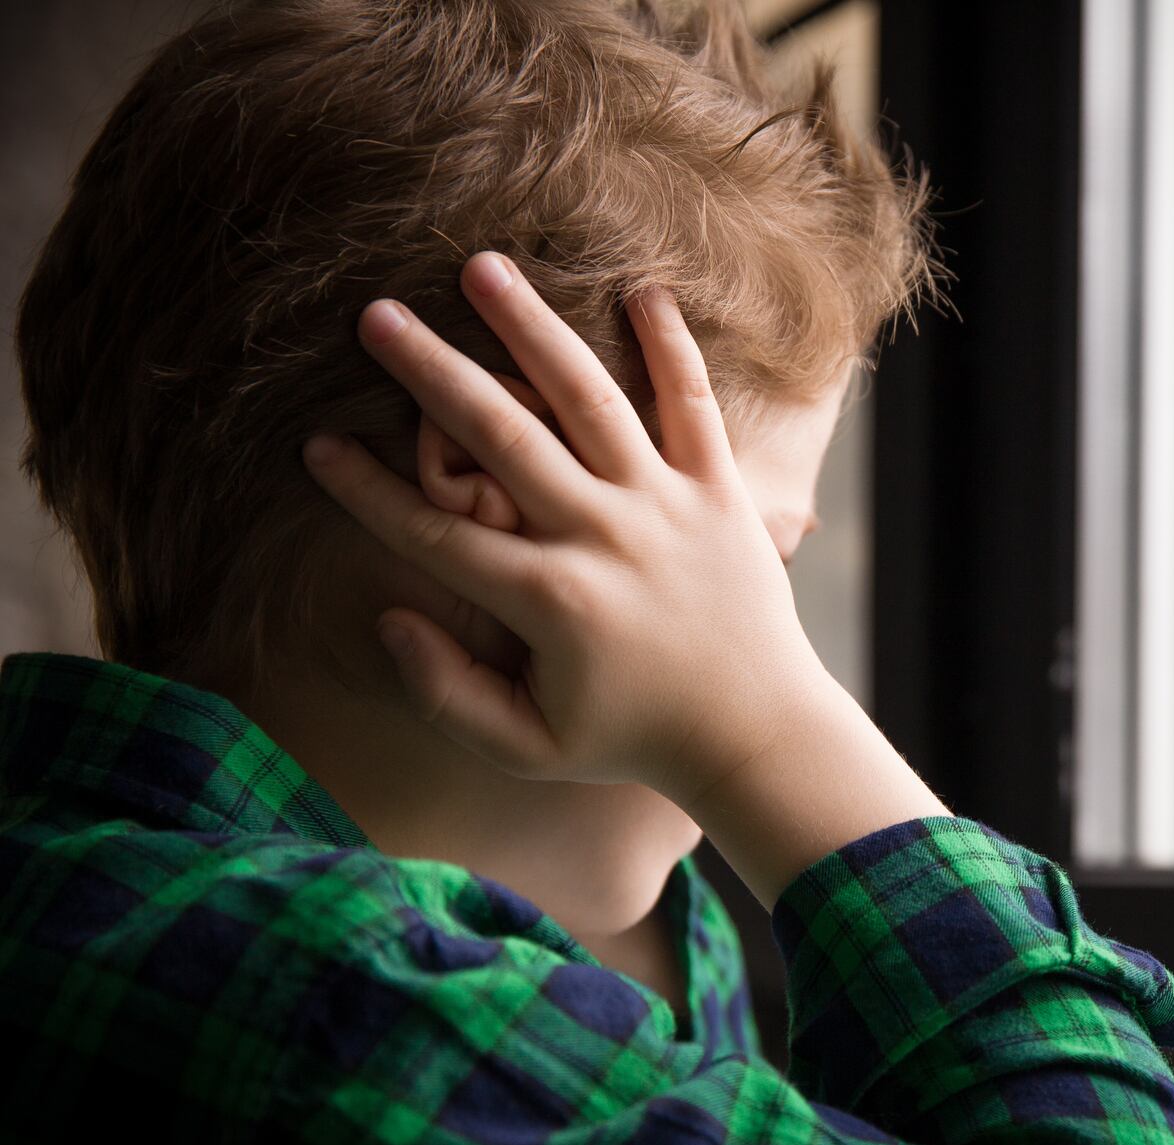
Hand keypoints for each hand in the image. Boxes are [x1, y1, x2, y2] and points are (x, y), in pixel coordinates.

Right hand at [301, 252, 831, 807]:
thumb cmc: (634, 737)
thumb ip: (447, 693)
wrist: (757, 731)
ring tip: (481, 268)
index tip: (315, 446)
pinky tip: (641, 290)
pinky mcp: (722, 492)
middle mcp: (603, 539)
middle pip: (499, 437)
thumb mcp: (530, 747)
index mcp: (549, 601)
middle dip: (430, 372)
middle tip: (373, 315)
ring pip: (588, 399)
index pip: (436, 534)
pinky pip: (692, 406)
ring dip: (532, 330)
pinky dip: (671, 347)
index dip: (367, 492)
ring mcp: (666, 507)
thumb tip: (389, 619)